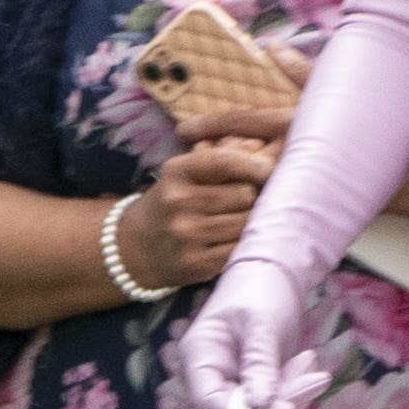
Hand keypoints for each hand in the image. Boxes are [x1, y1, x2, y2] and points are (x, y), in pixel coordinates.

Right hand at [119, 135, 276, 288]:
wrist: (135, 248)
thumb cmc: (173, 203)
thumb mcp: (186, 173)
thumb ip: (221, 155)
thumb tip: (258, 145)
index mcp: (176, 171)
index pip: (224, 161)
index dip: (255, 163)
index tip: (274, 168)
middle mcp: (178, 201)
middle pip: (244, 194)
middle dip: (257, 195)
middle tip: (263, 198)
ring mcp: (186, 234)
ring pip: (246, 223)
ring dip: (255, 221)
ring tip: (255, 219)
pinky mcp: (196, 264)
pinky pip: (239, 250)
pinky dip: (247, 244)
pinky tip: (245, 241)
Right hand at [176, 256, 308, 408]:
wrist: (272, 274)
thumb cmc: (258, 289)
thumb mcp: (261, 323)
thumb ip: (259, 363)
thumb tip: (259, 405)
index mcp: (199, 358)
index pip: (209, 403)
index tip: (283, 407)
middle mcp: (212, 378)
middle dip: (278, 406)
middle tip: (312, 381)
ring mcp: (234, 384)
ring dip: (292, 398)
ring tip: (312, 367)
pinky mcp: (256, 386)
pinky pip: (275, 403)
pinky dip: (295, 390)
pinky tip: (307, 364)